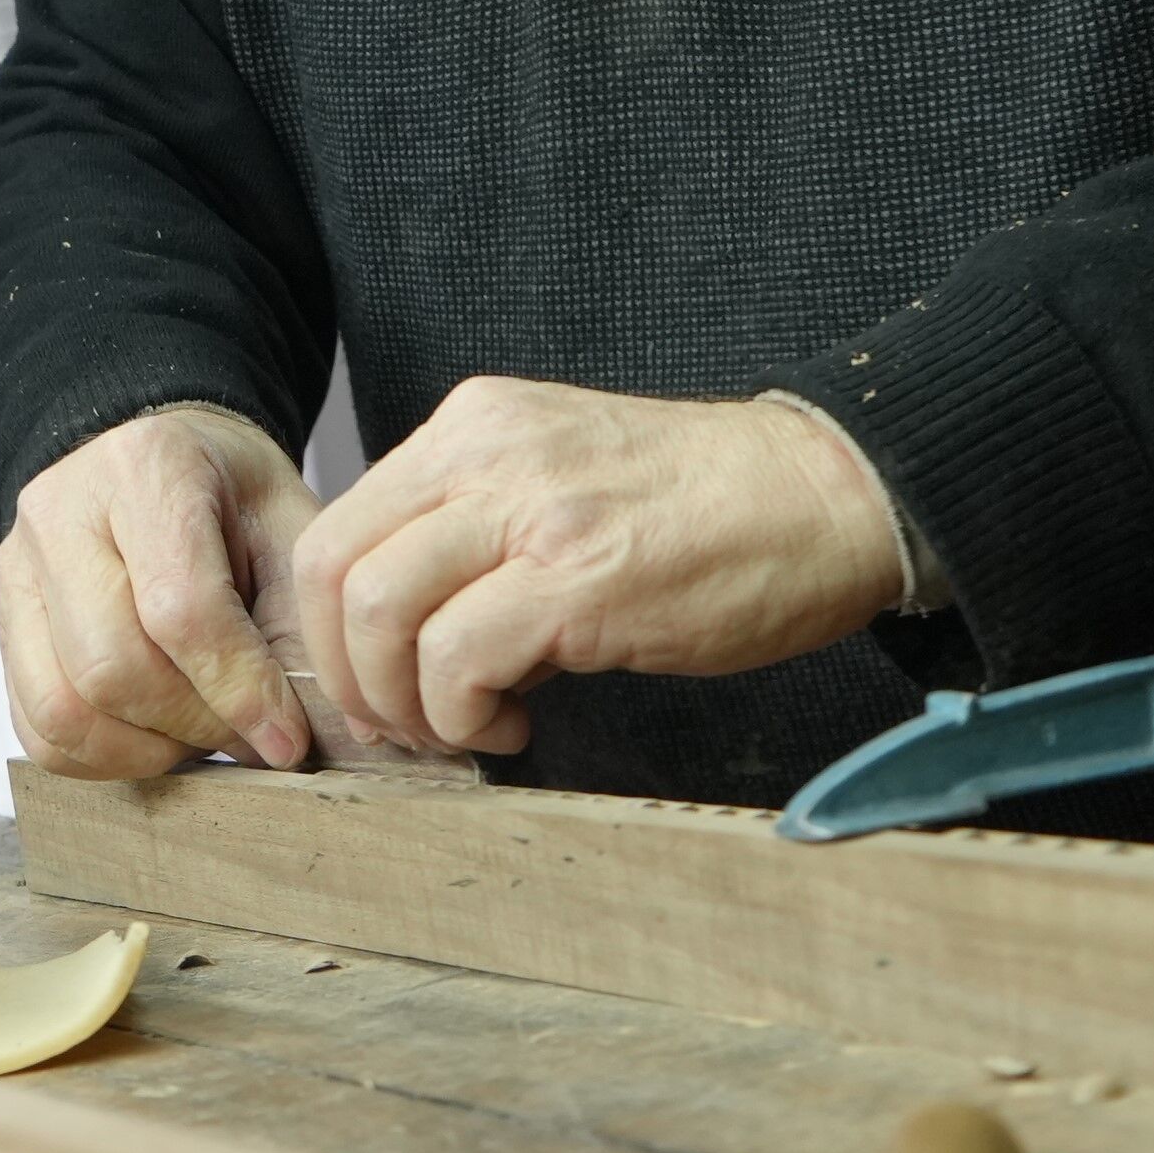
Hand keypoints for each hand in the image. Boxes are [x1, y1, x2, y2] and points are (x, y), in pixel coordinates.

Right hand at [0, 405, 322, 779]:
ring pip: (62, 707)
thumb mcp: (291, 533)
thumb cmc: (232, 500)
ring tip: (200, 734)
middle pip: (112, 664)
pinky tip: (152, 738)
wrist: (159, 465)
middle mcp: (60, 512)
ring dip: (144, 749)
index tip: (286, 739)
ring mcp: (16, 570)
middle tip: (247, 738)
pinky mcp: (3, 623)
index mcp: (144, 467)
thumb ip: (304, 628)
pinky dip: (100, 759)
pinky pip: (34, 727)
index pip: (178, 607)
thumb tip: (324, 737)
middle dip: (193, 725)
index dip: (238, 690)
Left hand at [290, 380, 906, 757]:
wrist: (825, 495)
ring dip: (402, 703)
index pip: (336, 526)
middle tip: (400, 723)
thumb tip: (404, 632)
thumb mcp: (558, 476)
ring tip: (463, 727)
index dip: (329, 628)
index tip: (375, 683)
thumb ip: (475, 526)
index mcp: (473, 425)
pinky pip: (456, 662)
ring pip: (377, 613)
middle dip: (345, 673)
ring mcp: (530, 510)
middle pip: (332, 569)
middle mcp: (485, 452)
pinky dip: (462, 717)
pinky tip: (512, 727)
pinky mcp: (579, 580)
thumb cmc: (704, 506)